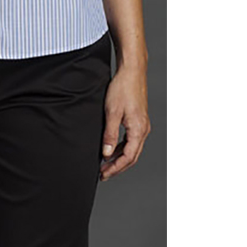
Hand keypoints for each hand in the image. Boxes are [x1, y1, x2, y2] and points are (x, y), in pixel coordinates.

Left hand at [100, 63, 149, 180]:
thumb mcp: (112, 112)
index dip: (115, 168)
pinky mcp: (138, 120)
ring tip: (105, 164)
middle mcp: (143, 130)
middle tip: (103, 174)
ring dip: (119, 158)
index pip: (128, 157)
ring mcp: (142, 125)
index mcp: (138, 130)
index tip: (104, 174)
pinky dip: (121, 147)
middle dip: (117, 167)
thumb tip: (106, 153)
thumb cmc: (122, 88)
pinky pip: (131, 140)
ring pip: (132, 149)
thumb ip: (109, 134)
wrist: (132, 71)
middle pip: (131, 156)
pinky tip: (112, 149)